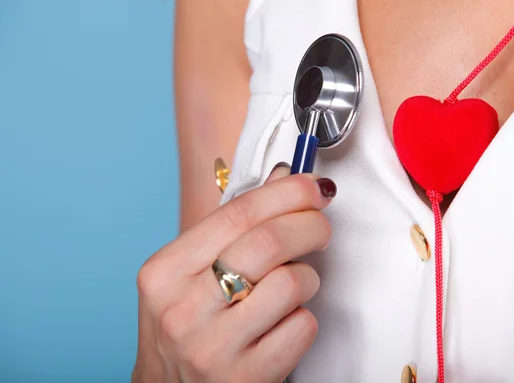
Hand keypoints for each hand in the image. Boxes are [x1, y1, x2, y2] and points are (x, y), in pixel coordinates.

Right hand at [132, 164, 335, 382]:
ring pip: (292, 283)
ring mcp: (213, 348)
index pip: (239, 212)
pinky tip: (285, 321)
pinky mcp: (246, 378)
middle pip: (270, 242)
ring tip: (294, 284)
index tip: (314, 187)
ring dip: (308, 276)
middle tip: (320, 228)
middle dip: (311, 225)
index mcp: (165, 272)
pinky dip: (304, 317)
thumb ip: (234, 225)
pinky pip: (302, 326)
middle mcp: (183, 309)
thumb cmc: (187, 326)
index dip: (287, 192)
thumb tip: (282, 177)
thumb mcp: (190, 273)